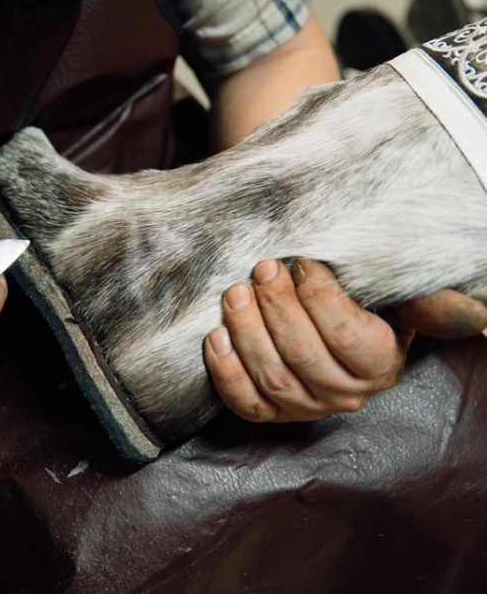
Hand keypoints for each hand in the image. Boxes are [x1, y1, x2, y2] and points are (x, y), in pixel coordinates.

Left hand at [203, 259, 486, 422]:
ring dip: (248, 332)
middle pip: (303, 356)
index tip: (302, 263)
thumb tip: (474, 315)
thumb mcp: (398, 300)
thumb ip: (425, 303)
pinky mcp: (270, 413)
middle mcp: (344, 394)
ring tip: (236, 293)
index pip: (348, 337)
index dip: (321, 299)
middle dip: (278, 308)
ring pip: (273, 378)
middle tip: (262, 269)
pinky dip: (226, 372)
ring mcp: (305, 408)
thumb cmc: (365, 307)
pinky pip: (245, 403)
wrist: (332, 331)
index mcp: (379, 364)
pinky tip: (216, 337)